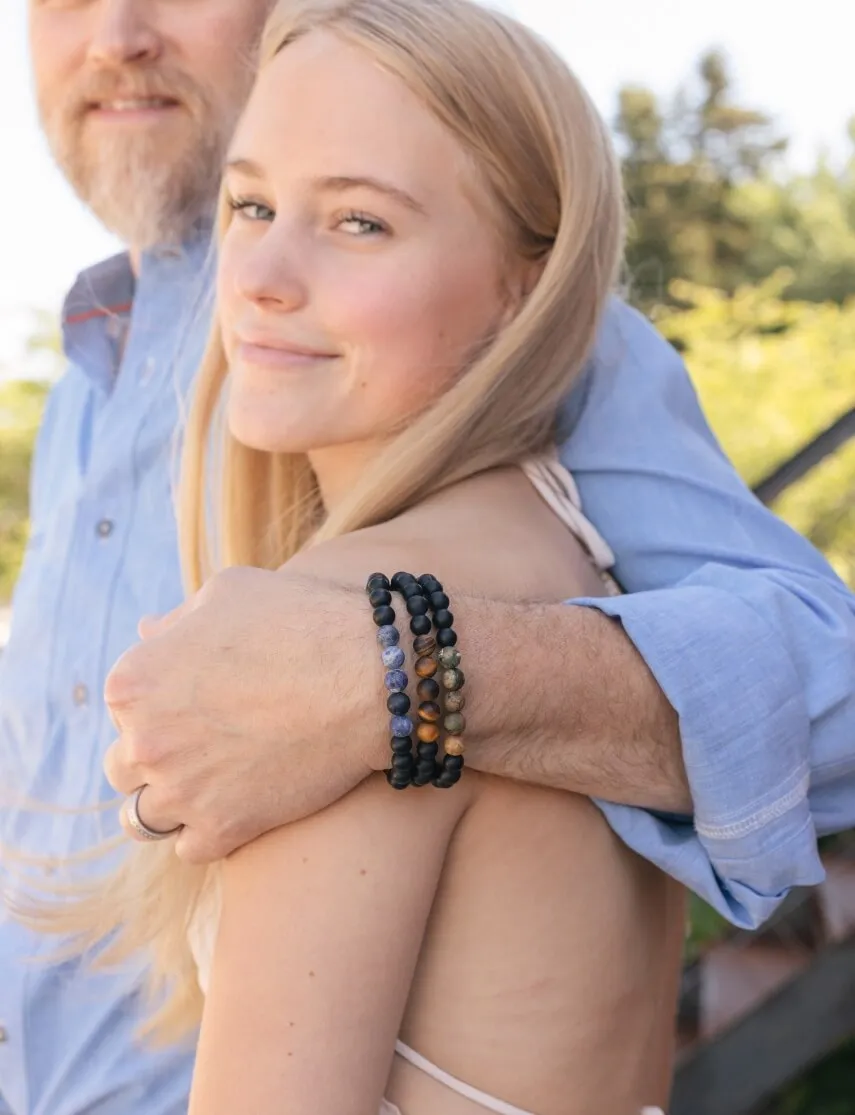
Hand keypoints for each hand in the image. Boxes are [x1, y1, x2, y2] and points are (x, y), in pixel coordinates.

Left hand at [104, 567, 380, 862]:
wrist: (372, 676)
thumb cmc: (304, 621)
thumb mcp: (229, 594)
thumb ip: (178, 620)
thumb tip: (148, 634)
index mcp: (134, 681)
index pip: (122, 709)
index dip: (161, 705)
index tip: (200, 703)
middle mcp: (145, 740)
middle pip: (123, 766)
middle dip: (159, 756)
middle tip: (207, 745)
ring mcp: (182, 791)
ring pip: (143, 818)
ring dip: (170, 804)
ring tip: (210, 787)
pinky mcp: (224, 830)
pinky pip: (189, 848)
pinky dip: (208, 833)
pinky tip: (238, 808)